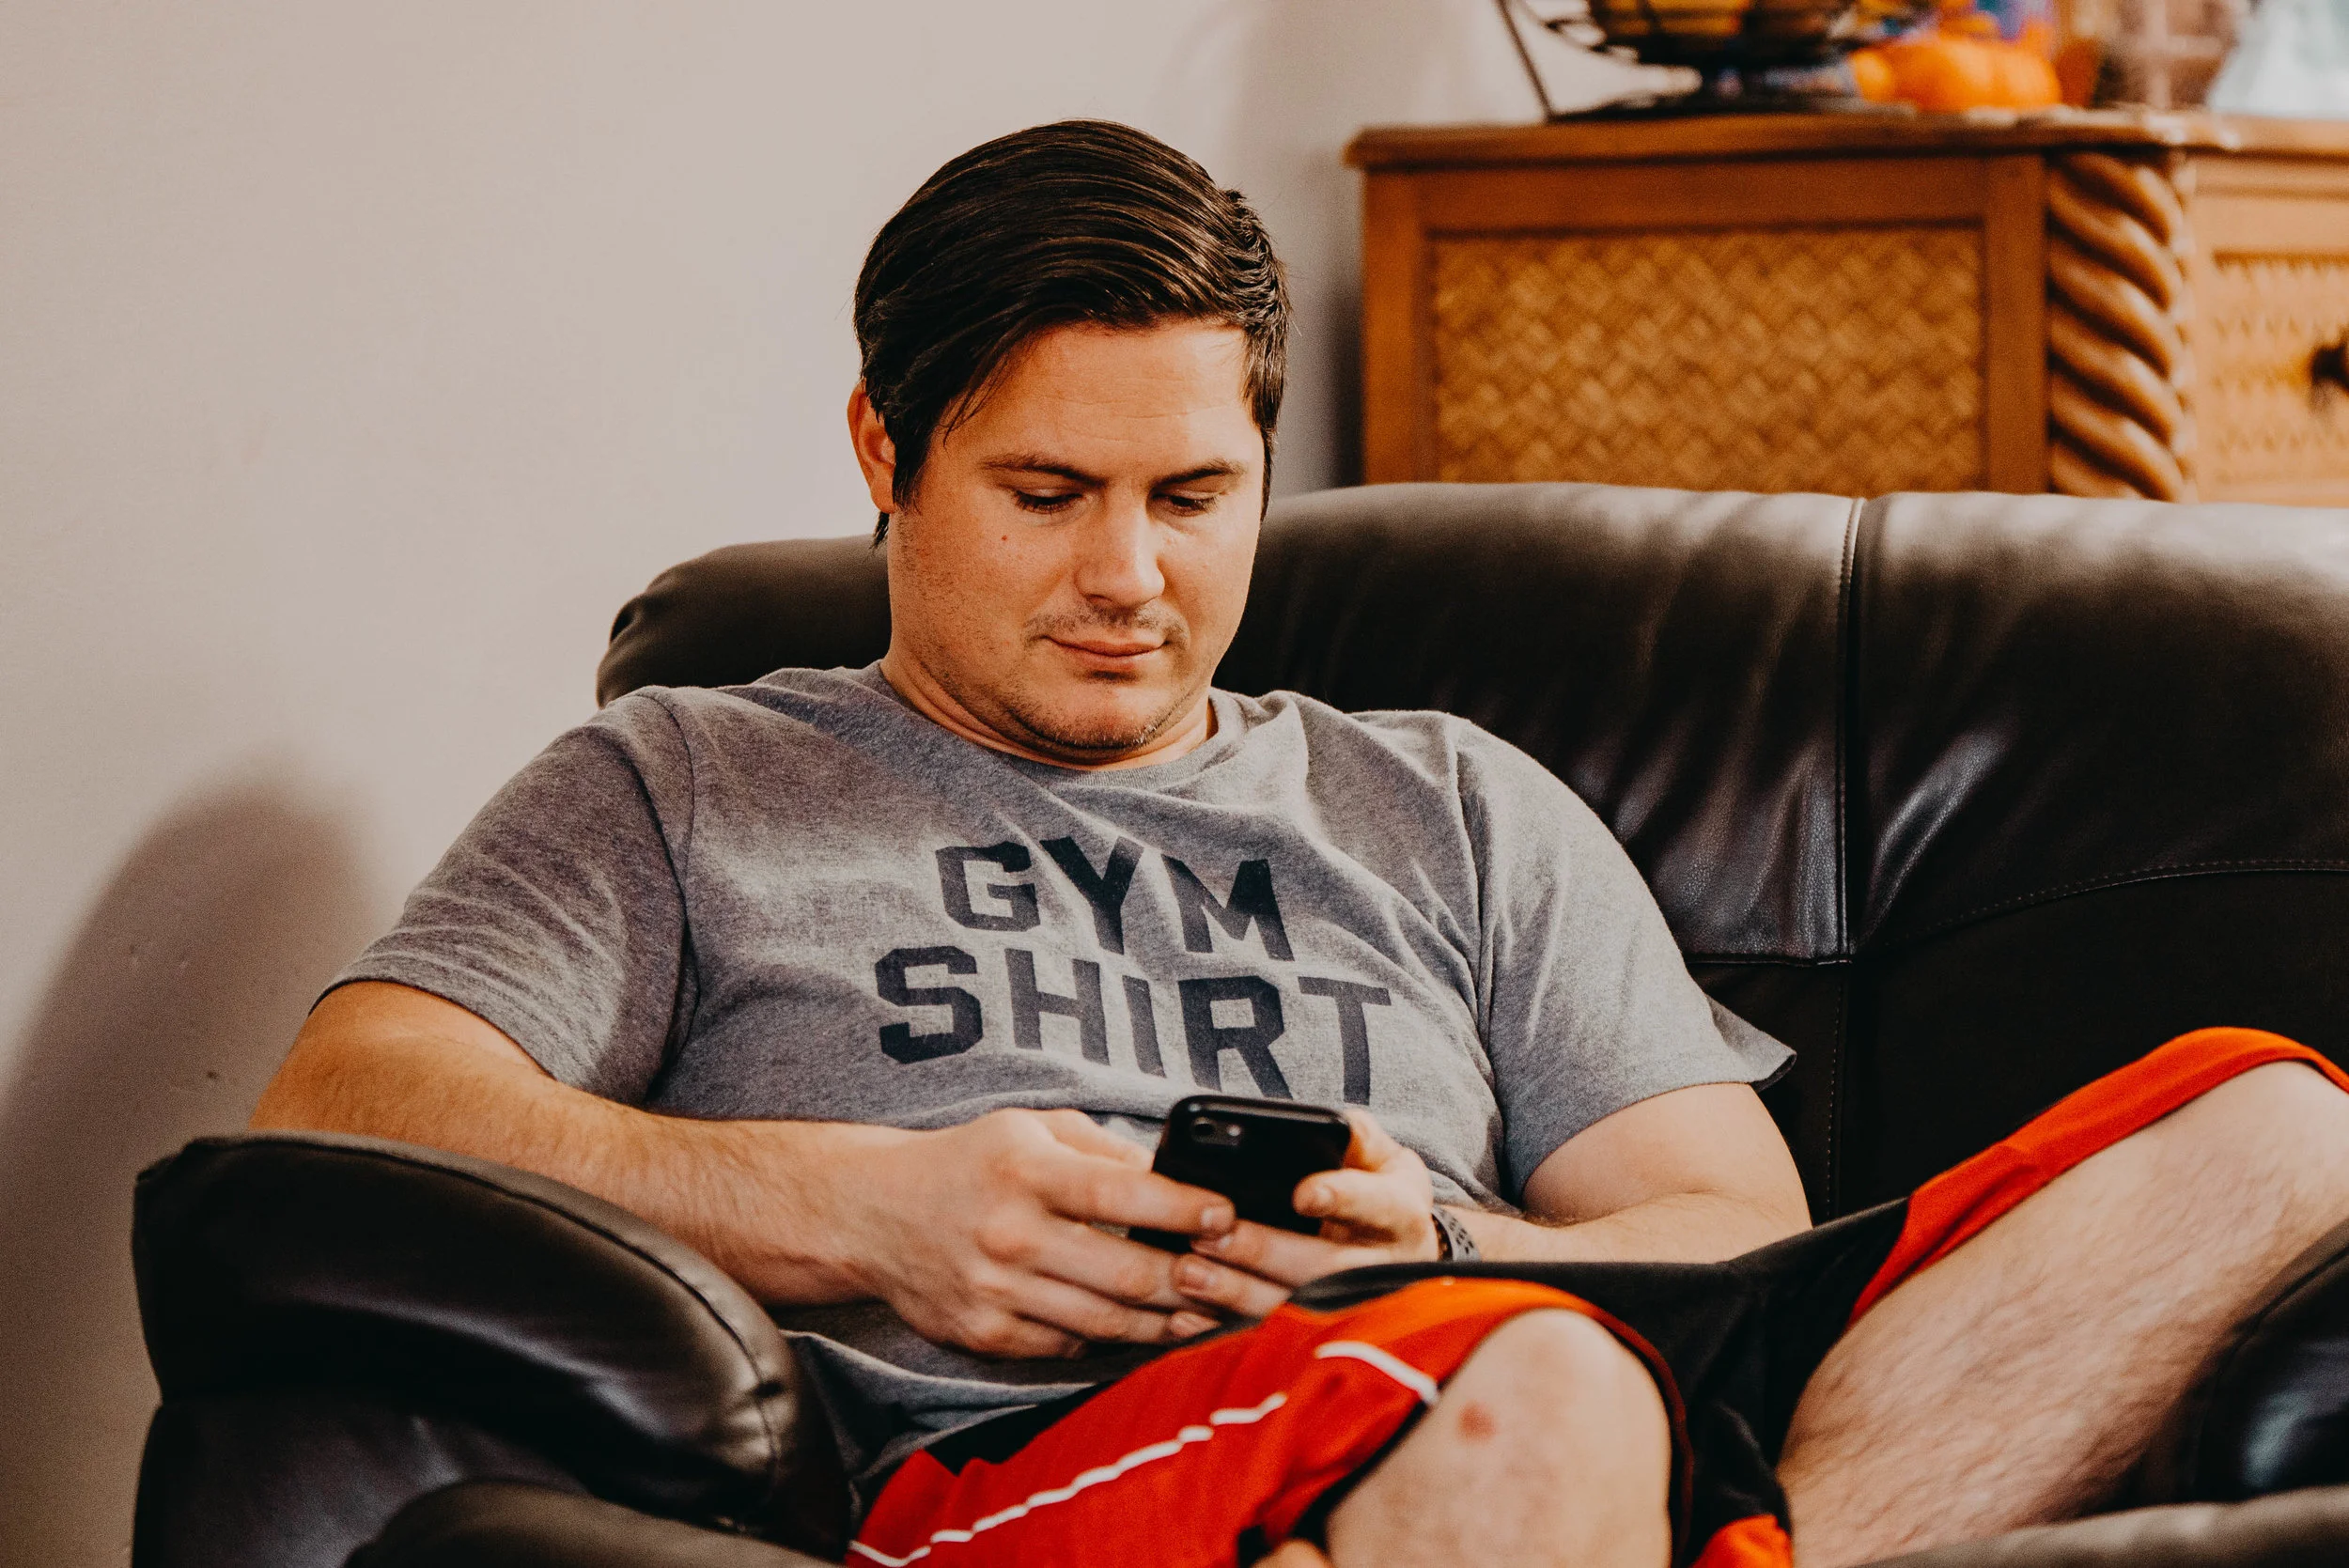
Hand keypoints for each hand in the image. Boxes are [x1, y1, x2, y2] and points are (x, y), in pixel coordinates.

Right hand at [835, 1108, 1235, 1359]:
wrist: (875, 1214)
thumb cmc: (969, 1163)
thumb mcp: (1030, 1128)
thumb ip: (1103, 1150)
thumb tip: (1176, 1179)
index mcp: (1026, 1169)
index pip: (1124, 1193)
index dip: (1185, 1209)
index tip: (1227, 1216)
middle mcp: (1010, 1233)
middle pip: (1127, 1272)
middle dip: (1194, 1279)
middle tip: (1234, 1277)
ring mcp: (997, 1292)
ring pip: (1107, 1321)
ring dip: (1169, 1320)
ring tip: (1209, 1310)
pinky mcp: (987, 1336)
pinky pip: (1070, 1345)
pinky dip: (1116, 1341)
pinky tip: (1149, 1328)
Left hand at [1170, 1109, 1440, 1321]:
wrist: (1401, 1256)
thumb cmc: (1379, 1195)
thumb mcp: (1384, 1159)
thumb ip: (1360, 1139)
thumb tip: (1339, 1124)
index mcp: (1401, 1215)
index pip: (1376, 1205)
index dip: (1341, 1198)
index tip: (1301, 1194)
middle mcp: (1383, 1269)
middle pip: (1325, 1266)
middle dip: (1265, 1250)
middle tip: (1211, 1234)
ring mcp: (1352, 1310)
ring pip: (1295, 1308)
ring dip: (1237, 1293)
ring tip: (1187, 1272)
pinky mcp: (1318, 1338)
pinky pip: (1270, 1340)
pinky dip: (1225, 1331)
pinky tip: (1187, 1319)